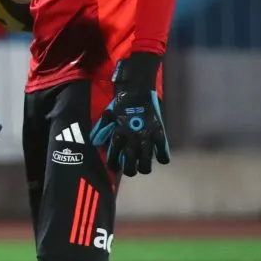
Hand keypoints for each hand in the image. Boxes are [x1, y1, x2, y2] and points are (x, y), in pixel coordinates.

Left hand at [90, 53, 170, 176]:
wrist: (136, 90)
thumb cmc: (120, 104)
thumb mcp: (107, 116)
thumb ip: (102, 130)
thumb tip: (96, 143)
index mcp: (117, 136)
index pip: (114, 160)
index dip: (114, 166)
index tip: (116, 166)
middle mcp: (131, 140)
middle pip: (131, 168)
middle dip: (131, 170)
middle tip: (131, 167)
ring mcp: (146, 138)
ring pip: (146, 165)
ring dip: (144, 167)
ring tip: (143, 165)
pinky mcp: (159, 133)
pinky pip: (163, 154)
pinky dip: (163, 157)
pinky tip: (160, 156)